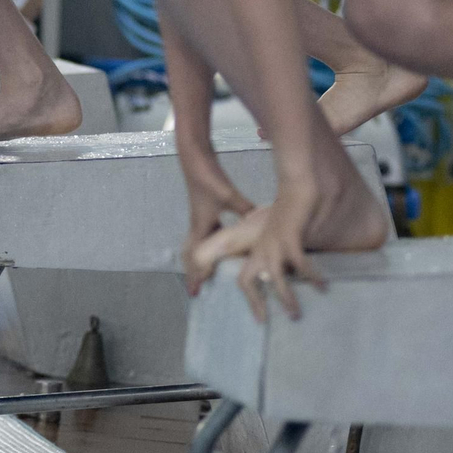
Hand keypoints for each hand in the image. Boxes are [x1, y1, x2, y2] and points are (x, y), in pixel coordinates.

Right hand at [179, 152, 256, 295]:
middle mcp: (198, 224)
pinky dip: (210, 244)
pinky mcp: (205, 209)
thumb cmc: (209, 178)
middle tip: (196, 289)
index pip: (196, 257)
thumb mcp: (228, 196)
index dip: (195, 275)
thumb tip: (260, 227)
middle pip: (192, 255)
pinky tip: (222, 244)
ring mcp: (200, 217)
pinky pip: (205, 234)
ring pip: (198, 245)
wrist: (195, 158)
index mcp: (201, 226)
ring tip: (207, 272)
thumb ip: (243, 210)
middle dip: (193, 272)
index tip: (194, 293)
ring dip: (200, 259)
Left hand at [234, 188, 324, 321]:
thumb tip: (289, 260)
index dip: (250, 299)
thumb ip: (284, 247)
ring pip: (274, 279)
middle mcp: (262, 248)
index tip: (260, 317)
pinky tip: (323, 283)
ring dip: (285, 298)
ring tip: (297, 313)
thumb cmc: (293, 208)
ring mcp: (274, 243)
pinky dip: (311, 276)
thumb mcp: (284, 233)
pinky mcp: (290, 238)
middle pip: (247, 281)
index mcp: (259, 249)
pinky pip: (300, 264)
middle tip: (268, 320)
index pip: (243, 279)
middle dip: (256, 304)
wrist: (300, 186)